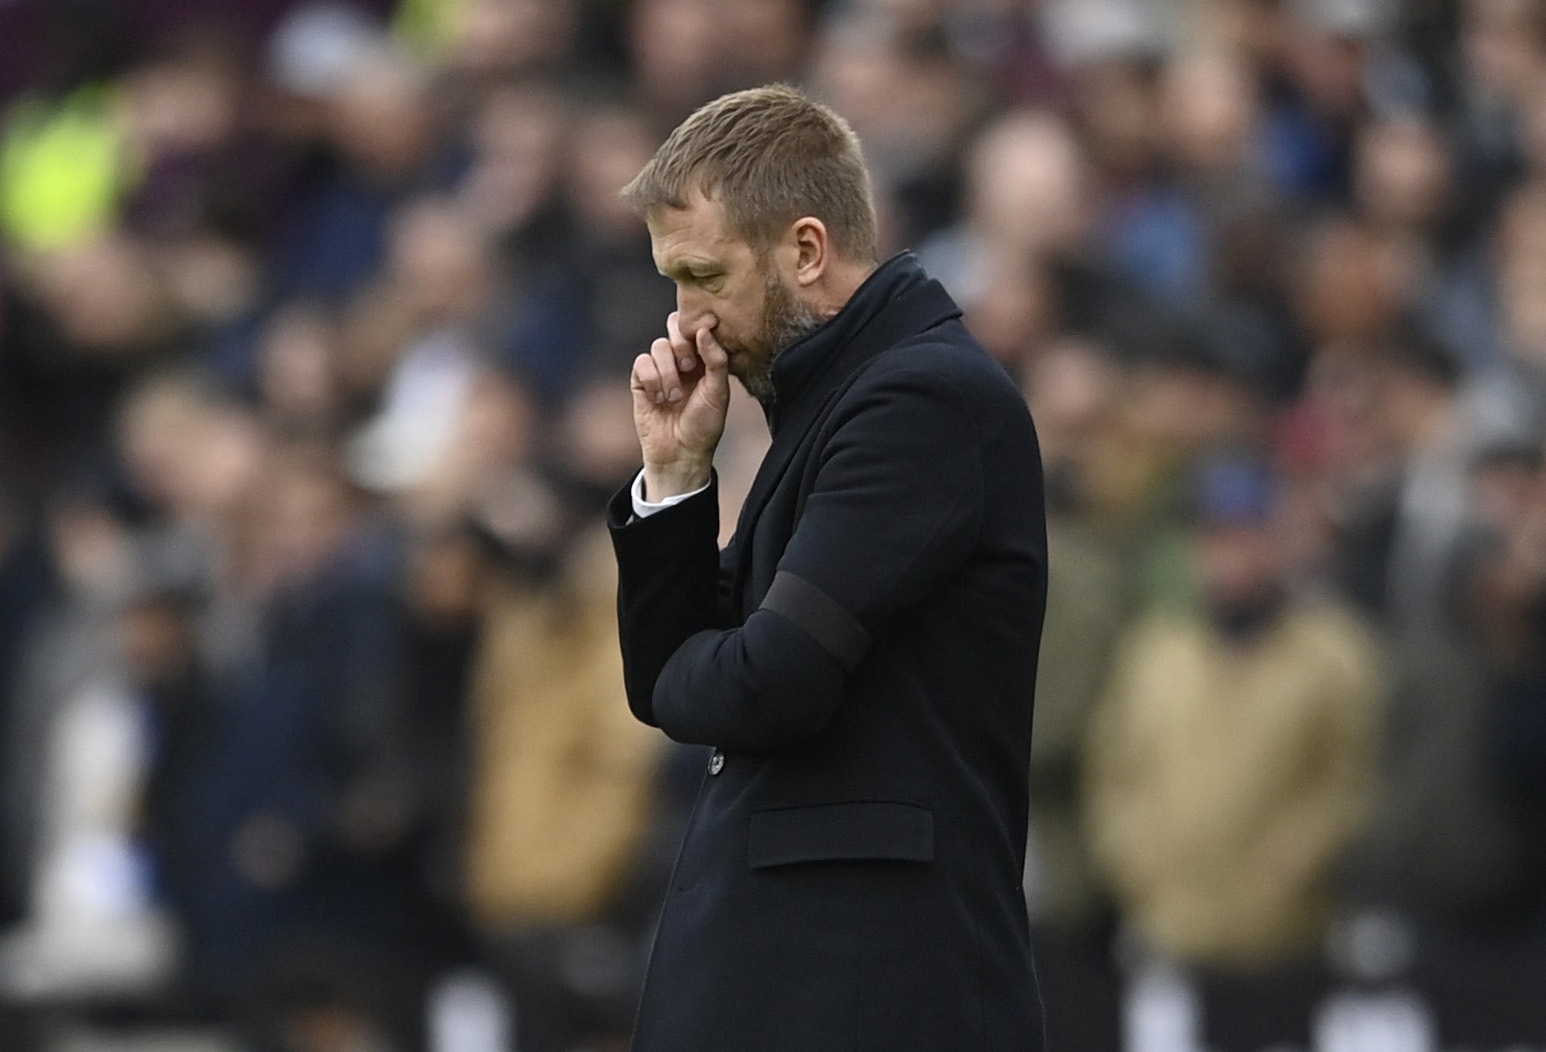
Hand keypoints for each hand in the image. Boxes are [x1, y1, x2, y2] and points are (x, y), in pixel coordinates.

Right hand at [631, 311, 729, 498]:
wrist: (680, 453)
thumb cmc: (704, 425)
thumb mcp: (719, 392)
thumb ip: (716, 359)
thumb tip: (705, 329)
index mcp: (704, 358)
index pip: (697, 326)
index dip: (698, 326)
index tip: (704, 333)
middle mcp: (682, 359)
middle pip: (674, 326)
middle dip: (681, 345)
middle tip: (689, 367)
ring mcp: (660, 368)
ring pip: (658, 346)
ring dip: (668, 371)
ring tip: (674, 397)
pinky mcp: (641, 380)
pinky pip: (642, 362)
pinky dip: (651, 379)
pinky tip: (659, 398)